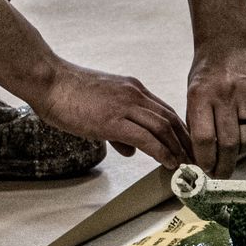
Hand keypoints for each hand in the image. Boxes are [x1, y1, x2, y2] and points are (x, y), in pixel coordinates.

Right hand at [24, 60, 190, 166]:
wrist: (48, 80)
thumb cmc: (68, 94)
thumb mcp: (100, 110)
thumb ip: (118, 130)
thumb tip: (131, 150)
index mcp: (134, 89)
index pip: (166, 111)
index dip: (181, 131)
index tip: (189, 148)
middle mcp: (135, 94)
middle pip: (172, 119)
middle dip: (187, 142)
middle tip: (197, 160)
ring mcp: (125, 105)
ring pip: (163, 128)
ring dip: (179, 148)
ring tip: (188, 165)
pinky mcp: (112, 120)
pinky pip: (146, 138)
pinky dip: (161, 151)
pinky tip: (169, 163)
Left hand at [186, 39, 245, 176]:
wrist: (230, 42)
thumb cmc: (208, 71)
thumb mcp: (193, 93)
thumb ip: (197, 123)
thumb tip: (200, 157)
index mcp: (200, 95)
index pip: (203, 138)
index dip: (205, 160)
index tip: (205, 170)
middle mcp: (224, 95)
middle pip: (227, 143)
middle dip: (224, 165)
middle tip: (221, 174)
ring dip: (239, 154)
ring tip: (232, 156)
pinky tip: (243, 138)